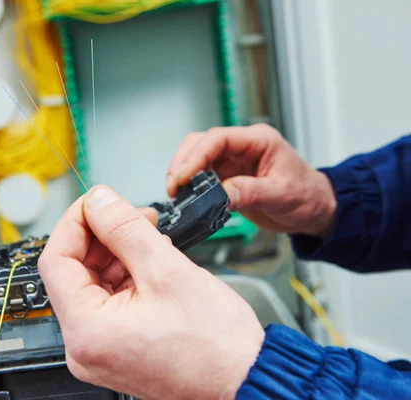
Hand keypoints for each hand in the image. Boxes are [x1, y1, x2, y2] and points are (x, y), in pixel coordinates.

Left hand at [38, 185, 264, 399]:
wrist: (245, 379)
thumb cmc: (216, 345)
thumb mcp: (168, 270)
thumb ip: (125, 228)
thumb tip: (99, 201)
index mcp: (88, 332)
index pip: (55, 261)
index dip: (75, 222)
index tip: (96, 201)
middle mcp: (85, 347)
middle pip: (73, 271)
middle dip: (102, 236)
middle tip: (133, 215)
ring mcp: (100, 349)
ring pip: (92, 283)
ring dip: (116, 253)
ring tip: (149, 238)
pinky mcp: (116, 346)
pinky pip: (108, 299)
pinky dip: (126, 274)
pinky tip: (149, 261)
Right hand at [166, 124, 336, 237]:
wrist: (315, 210)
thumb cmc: (307, 196)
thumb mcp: (281, 195)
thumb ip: (250, 193)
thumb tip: (221, 195)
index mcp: (259, 141)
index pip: (218, 139)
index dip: (196, 156)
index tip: (183, 176)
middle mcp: (242, 147)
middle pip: (200, 144)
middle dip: (183, 163)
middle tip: (174, 187)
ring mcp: (233, 161)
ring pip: (197, 158)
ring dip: (182, 174)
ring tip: (176, 194)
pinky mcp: (227, 177)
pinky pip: (201, 177)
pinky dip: (190, 187)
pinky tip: (186, 199)